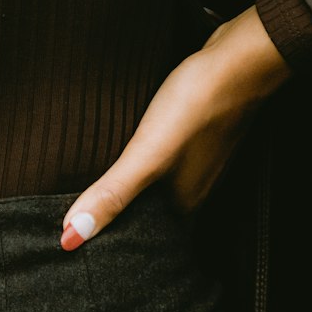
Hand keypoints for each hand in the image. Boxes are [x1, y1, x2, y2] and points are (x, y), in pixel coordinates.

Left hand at [59, 4, 293, 249]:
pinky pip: (169, 163)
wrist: (241, 58)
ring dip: (136, 196)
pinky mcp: (200, 134)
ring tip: (100, 197)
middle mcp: (195, 188)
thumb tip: (69, 239)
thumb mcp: (148, 152)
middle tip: (82, 229)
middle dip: (125, 223)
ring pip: (163, 191)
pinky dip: (150, 168)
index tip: (82, 254)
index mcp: (184, 203)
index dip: (118, 249)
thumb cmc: (198, 103)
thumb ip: (113, 195)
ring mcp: (201, 160)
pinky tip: (135, 156)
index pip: (148, 243)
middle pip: (154, 218)